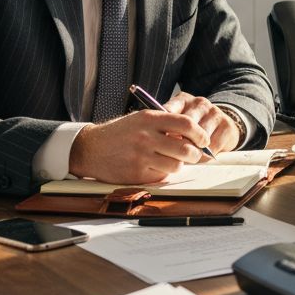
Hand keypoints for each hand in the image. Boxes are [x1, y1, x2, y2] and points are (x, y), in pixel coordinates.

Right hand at [69, 109, 210, 183]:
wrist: (91, 148)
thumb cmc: (121, 133)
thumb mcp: (141, 119)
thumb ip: (165, 124)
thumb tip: (194, 135)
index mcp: (150, 119)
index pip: (186, 124)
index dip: (200, 133)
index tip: (204, 139)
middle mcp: (146, 136)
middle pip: (185, 149)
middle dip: (195, 154)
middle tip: (195, 155)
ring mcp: (141, 156)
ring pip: (176, 165)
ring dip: (179, 165)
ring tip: (172, 160)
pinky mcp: (136, 174)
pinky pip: (161, 176)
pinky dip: (163, 173)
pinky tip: (155, 167)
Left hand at [163, 93, 241, 153]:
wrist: (221, 124)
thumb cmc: (192, 127)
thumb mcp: (176, 122)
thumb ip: (166, 127)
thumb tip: (155, 142)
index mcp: (183, 99)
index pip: (169, 113)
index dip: (165, 131)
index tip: (162, 143)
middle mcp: (199, 103)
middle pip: (186, 126)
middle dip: (179, 143)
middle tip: (174, 155)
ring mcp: (214, 112)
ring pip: (200, 137)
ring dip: (193, 151)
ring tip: (188, 158)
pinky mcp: (226, 124)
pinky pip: (213, 145)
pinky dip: (206, 155)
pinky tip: (201, 157)